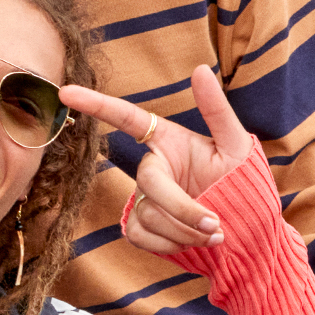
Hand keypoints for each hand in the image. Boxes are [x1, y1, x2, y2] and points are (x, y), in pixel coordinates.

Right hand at [60, 64, 255, 255]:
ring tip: (215, 234)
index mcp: (167, 141)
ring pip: (148, 213)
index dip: (95, 104)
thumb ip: (217, 110)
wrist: (248, 231)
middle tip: (215, 223)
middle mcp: (152, 168)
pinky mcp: (141, 227)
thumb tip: (199, 69)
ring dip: (185, 230)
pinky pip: (140, 235)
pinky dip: (170, 245)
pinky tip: (194, 244)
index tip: (66, 92)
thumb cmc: (243, 184)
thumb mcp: (237, 145)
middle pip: (148, 182)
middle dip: (183, 207)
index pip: (126, 118)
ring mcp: (143, 198)